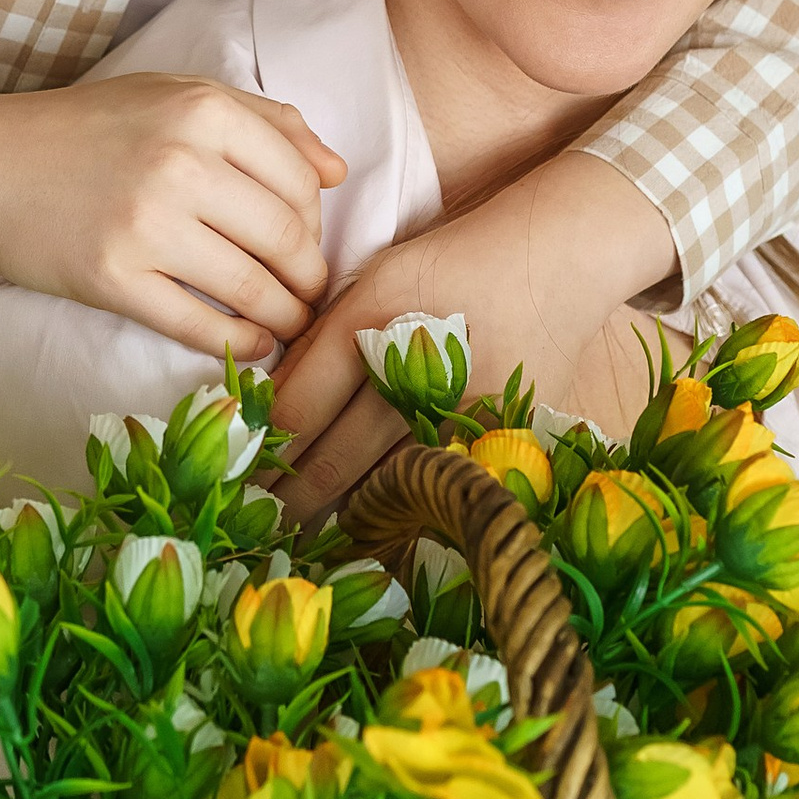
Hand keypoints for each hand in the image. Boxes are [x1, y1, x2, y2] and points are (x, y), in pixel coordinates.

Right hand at [0, 77, 344, 359]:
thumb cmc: (92, 128)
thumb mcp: (178, 96)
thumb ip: (265, 122)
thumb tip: (337, 172)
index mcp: (203, 111)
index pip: (300, 181)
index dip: (317, 222)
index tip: (308, 243)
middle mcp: (180, 164)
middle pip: (285, 238)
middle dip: (309, 276)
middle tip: (311, 294)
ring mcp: (146, 225)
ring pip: (251, 287)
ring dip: (286, 316)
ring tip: (291, 323)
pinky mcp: (114, 279)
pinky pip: (197, 323)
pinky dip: (239, 342)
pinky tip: (255, 345)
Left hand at [271, 152, 675, 521]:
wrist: (559, 257)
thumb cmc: (454, 264)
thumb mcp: (376, 278)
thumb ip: (322, 339)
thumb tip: (270, 409)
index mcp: (373, 318)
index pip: (298, 408)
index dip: (260, 453)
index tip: (238, 479)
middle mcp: (415, 370)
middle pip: (333, 461)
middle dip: (287, 502)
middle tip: (258, 527)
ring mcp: (464, 412)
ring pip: (384, 490)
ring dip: (339, 519)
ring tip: (304, 540)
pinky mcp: (505, 439)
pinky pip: (441, 493)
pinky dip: (406, 515)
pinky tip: (379, 533)